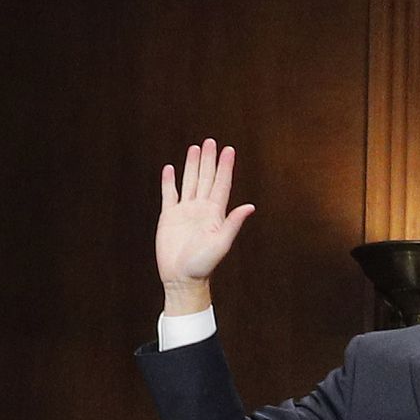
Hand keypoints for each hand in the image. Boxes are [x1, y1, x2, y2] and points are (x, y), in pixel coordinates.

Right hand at [156, 139, 255, 314]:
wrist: (182, 278)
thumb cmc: (204, 265)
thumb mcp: (221, 244)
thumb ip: (233, 224)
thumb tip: (250, 207)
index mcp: (215, 213)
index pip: (221, 184)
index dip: (225, 167)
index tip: (229, 150)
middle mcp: (201, 209)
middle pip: (205, 178)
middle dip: (208, 160)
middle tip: (211, 141)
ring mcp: (185, 212)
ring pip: (189, 182)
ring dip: (192, 165)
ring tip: (194, 148)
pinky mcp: (169, 217)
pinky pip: (169, 195)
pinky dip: (169, 182)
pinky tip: (170, 169)